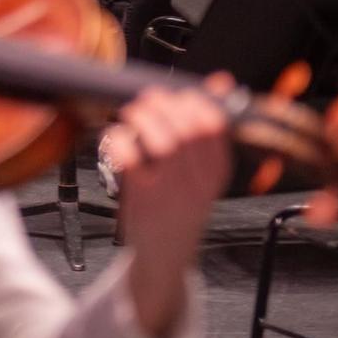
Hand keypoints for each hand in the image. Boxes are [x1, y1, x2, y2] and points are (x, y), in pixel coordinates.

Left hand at [105, 79, 231, 337]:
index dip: (194, 101)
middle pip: (190, 129)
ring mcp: (170, 191)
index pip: (216, 125)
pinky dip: (119, 139)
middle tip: (149, 101)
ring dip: (143, 118)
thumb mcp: (203, 169)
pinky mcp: (141, 199)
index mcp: (216, 171)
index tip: (178, 97)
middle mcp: (197, 181)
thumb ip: (209, 127)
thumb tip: (220, 80)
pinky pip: (130, 159)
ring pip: (163, 141)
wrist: (165, 257)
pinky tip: (116, 137)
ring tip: (132, 114)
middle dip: (166, 105)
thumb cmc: (180, 205)